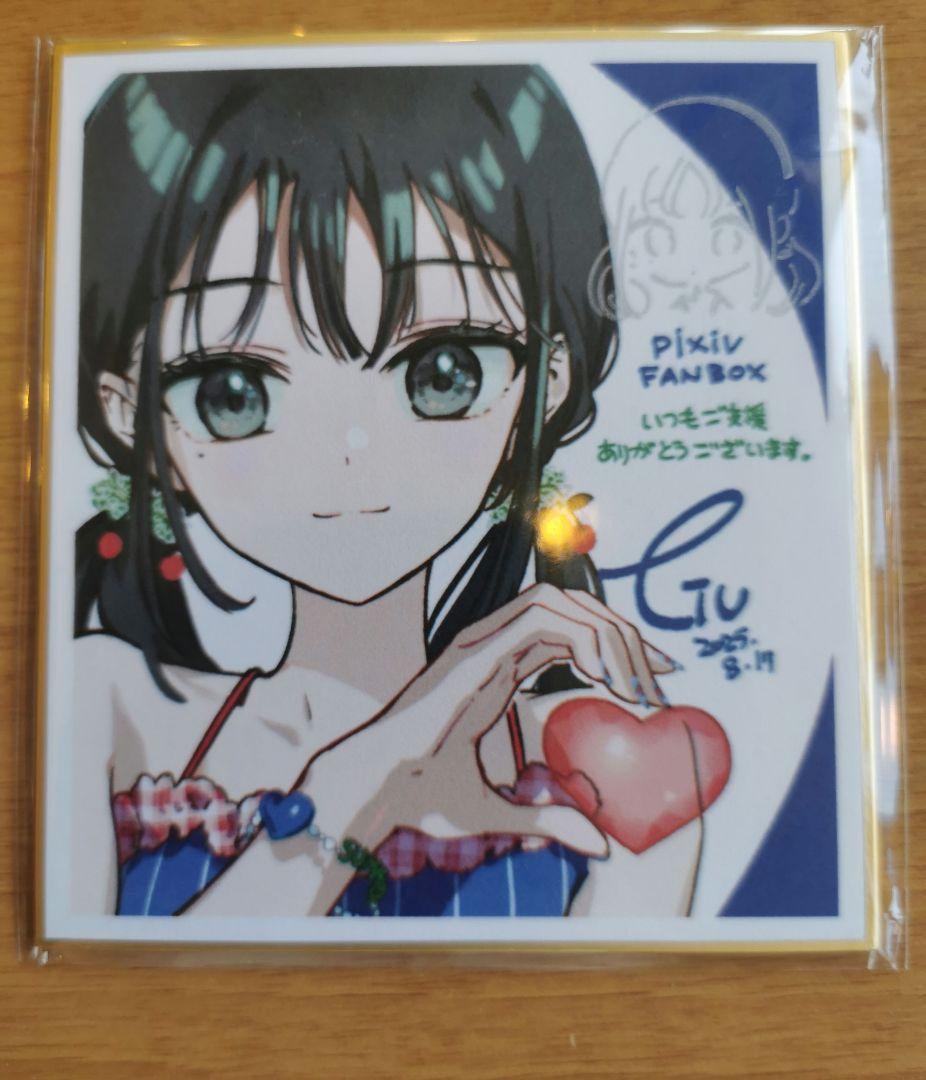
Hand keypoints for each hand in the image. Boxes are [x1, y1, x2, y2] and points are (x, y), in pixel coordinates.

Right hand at [304, 584, 674, 861]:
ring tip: (635, 685)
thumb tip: (598, 843)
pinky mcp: (476, 649)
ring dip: (608, 632)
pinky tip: (605, 680)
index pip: (567, 630)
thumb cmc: (420, 796)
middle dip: (624, 634)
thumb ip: (547, 820)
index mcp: (495, 667)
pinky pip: (541, 619)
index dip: (615, 646)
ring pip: (561, 600)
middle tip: (662, 677)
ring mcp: (481, 642)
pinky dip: (582, 638)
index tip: (653, 680)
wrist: (374, 790)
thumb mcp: (499, 812)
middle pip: (572, 606)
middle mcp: (490, 644)